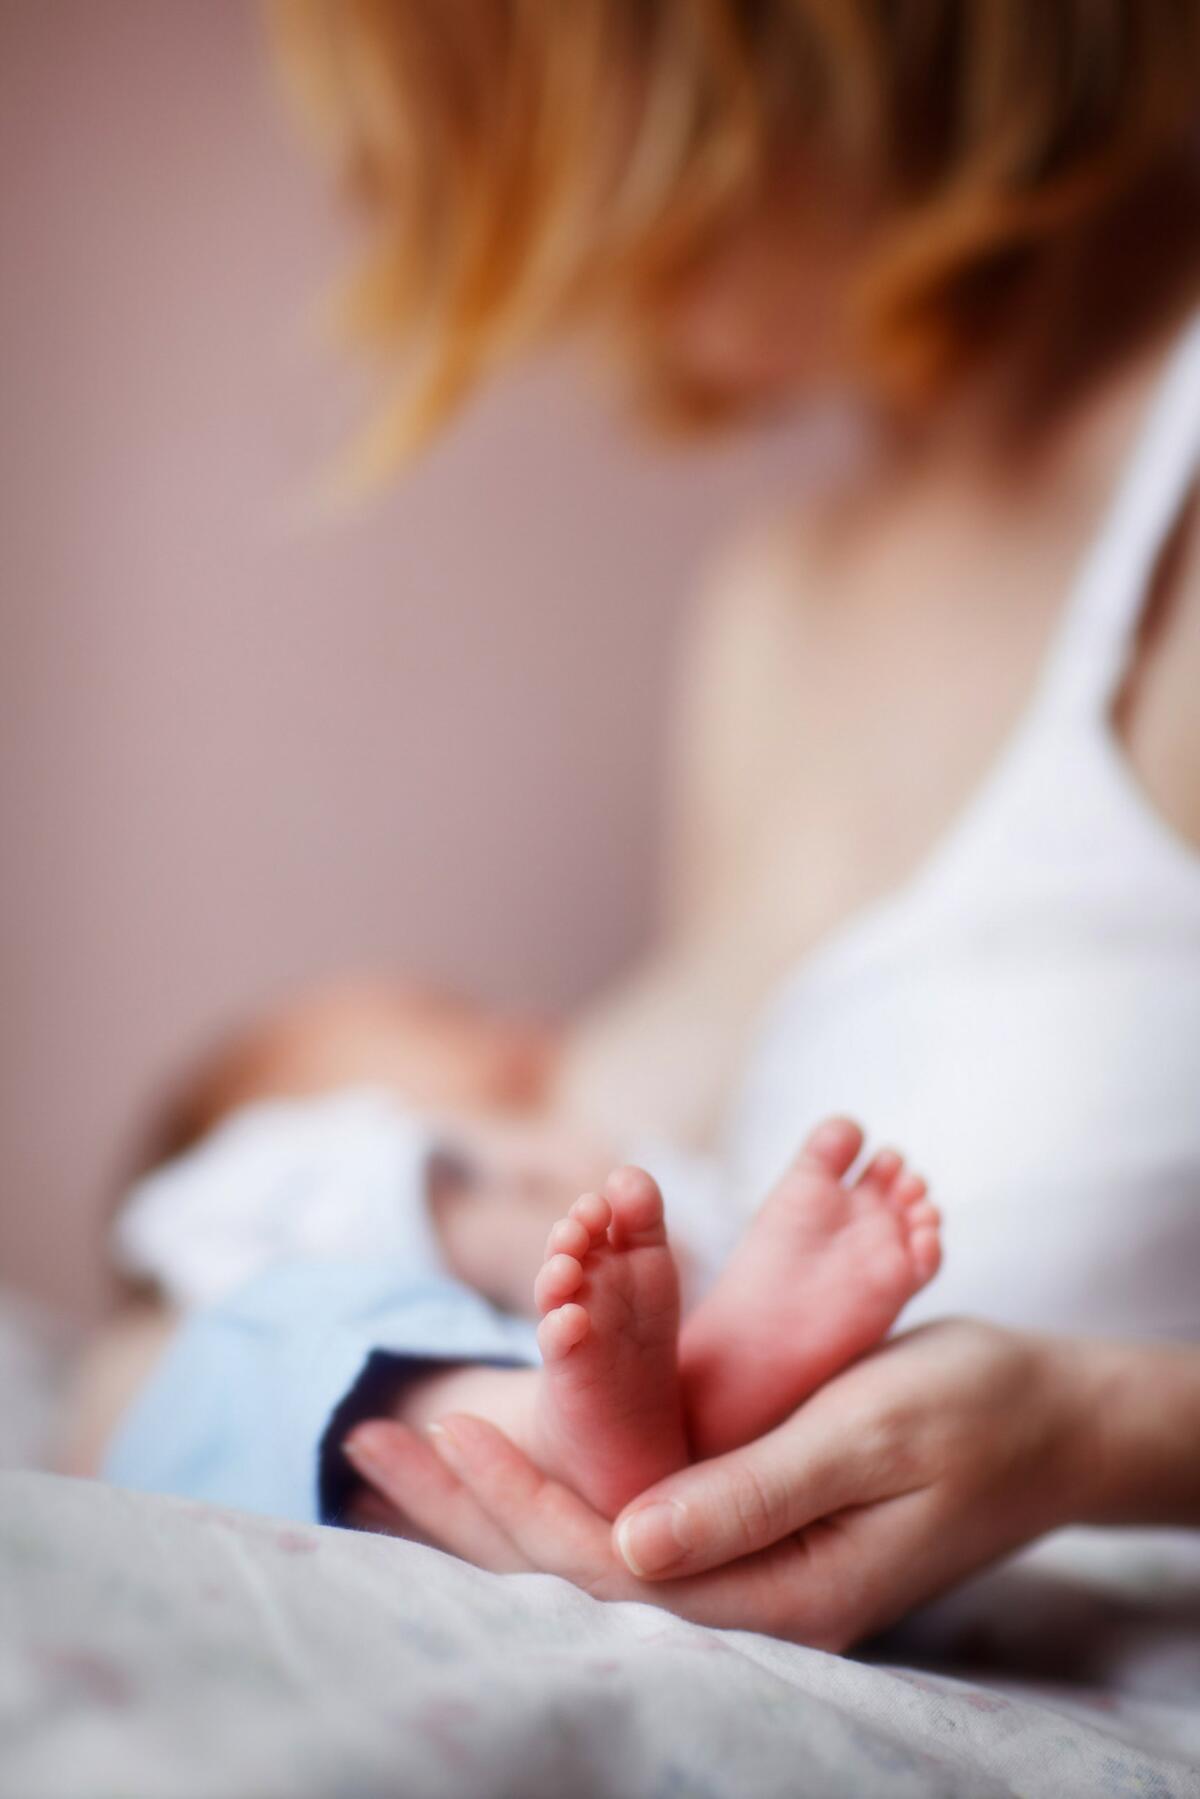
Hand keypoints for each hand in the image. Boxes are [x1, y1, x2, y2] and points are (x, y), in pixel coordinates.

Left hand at [343, 1319, 1096, 1646]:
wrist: (1050, 1416)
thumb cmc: (973, 1413)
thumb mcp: (868, 1437)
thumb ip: (751, 1494)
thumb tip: (624, 1545)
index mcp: (781, 1592)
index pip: (612, 1567)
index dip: (520, 1501)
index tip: (444, 1429)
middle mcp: (751, 1595)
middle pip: (577, 1567)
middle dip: (469, 1506)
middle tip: (366, 1437)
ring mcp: (750, 1565)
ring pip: (591, 1544)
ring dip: (495, 1493)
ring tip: (402, 1441)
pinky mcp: (752, 1526)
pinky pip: (630, 1517)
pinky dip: (557, 1479)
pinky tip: (504, 1451)